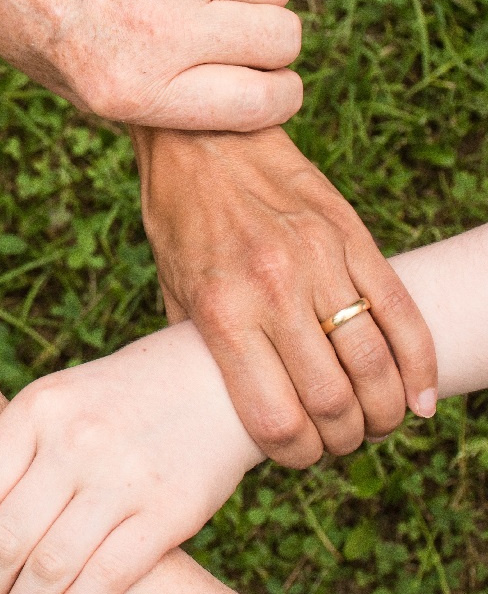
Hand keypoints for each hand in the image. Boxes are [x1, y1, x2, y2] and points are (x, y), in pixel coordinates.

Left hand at [0, 0, 302, 130]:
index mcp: (131, 89)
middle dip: (270, 44)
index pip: (262, 103)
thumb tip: (238, 97)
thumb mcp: (75, 87)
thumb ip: (154, 99)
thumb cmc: (28, 20)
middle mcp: (156, 30)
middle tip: (237, 34)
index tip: (269, 84)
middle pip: (281, 38)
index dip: (278, 96)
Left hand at [0, 325, 261, 593]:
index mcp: (39, 407)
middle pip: (5, 537)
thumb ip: (16, 447)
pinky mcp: (168, 513)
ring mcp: (123, 477)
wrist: (212, 378)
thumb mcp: (60, 398)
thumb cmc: (119, 395)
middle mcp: (76, 441)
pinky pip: (107, 579)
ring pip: (50, 568)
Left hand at [136, 127, 438, 466]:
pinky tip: (420, 396)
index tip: (298, 455)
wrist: (203, 138)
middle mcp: (273, 291)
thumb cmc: (180, 218)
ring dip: (384, 411)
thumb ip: (200, 347)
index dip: (295, 455)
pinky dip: (421, 365)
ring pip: (375, 364)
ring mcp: (319, 261)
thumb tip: (223, 404)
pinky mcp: (352, 237)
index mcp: (222, 312)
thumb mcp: (172, 289)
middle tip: (338, 440)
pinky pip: (402, 313)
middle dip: (342, 440)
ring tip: (376, 421)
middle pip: (333, 402)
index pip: (275, 419)